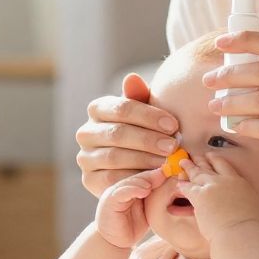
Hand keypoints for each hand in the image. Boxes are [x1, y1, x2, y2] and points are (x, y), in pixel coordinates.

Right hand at [76, 72, 180, 198]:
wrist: (138, 167)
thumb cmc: (145, 132)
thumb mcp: (146, 114)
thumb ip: (141, 97)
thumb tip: (132, 78)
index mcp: (97, 109)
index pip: (122, 108)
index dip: (149, 116)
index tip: (173, 125)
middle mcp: (85, 132)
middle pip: (117, 133)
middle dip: (148, 140)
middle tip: (172, 146)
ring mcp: (85, 157)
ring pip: (114, 157)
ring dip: (144, 160)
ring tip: (167, 162)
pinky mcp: (89, 180)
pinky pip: (111, 180)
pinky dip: (135, 179)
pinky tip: (155, 178)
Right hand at [95, 167, 167, 248]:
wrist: (114, 243)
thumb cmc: (131, 227)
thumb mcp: (147, 211)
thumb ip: (155, 199)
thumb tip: (172, 186)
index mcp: (131, 187)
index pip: (146, 176)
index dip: (161, 173)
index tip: (176, 170)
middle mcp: (122, 187)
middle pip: (139, 175)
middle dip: (155, 174)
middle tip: (170, 171)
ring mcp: (114, 192)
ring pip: (131, 181)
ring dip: (146, 180)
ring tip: (159, 180)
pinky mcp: (110, 202)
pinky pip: (121, 192)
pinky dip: (133, 190)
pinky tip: (145, 191)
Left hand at [174, 154, 258, 238]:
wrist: (239, 232)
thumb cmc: (247, 226)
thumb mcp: (252, 203)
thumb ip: (243, 195)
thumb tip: (241, 196)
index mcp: (238, 182)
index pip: (224, 165)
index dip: (215, 160)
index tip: (210, 156)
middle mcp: (225, 180)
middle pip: (210, 166)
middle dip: (200, 160)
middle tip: (194, 155)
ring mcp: (212, 186)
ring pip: (197, 173)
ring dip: (189, 167)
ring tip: (182, 162)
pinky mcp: (200, 196)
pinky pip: (188, 188)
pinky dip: (182, 185)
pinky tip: (178, 182)